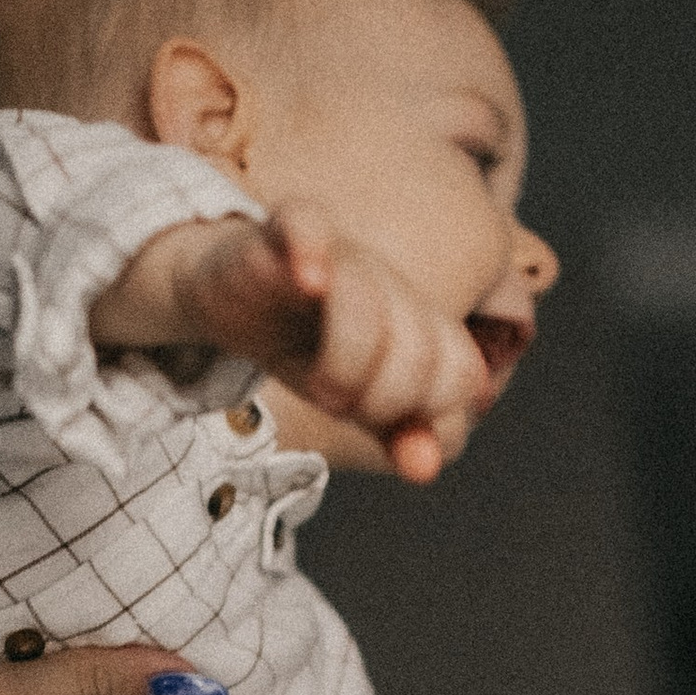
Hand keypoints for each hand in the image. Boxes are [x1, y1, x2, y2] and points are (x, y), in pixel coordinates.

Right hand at [92, 210, 490, 485]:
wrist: (234, 299)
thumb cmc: (303, 348)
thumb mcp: (354, 400)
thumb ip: (399, 431)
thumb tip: (425, 469)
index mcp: (420, 325)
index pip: (461, 373)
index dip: (423, 412)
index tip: (376, 420)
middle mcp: (391, 285)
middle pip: (419, 349)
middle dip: (382, 397)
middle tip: (339, 405)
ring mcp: (342, 255)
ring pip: (367, 299)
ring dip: (344, 359)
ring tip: (317, 384)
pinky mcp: (286, 232)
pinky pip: (307, 225)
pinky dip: (311, 251)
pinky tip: (308, 281)